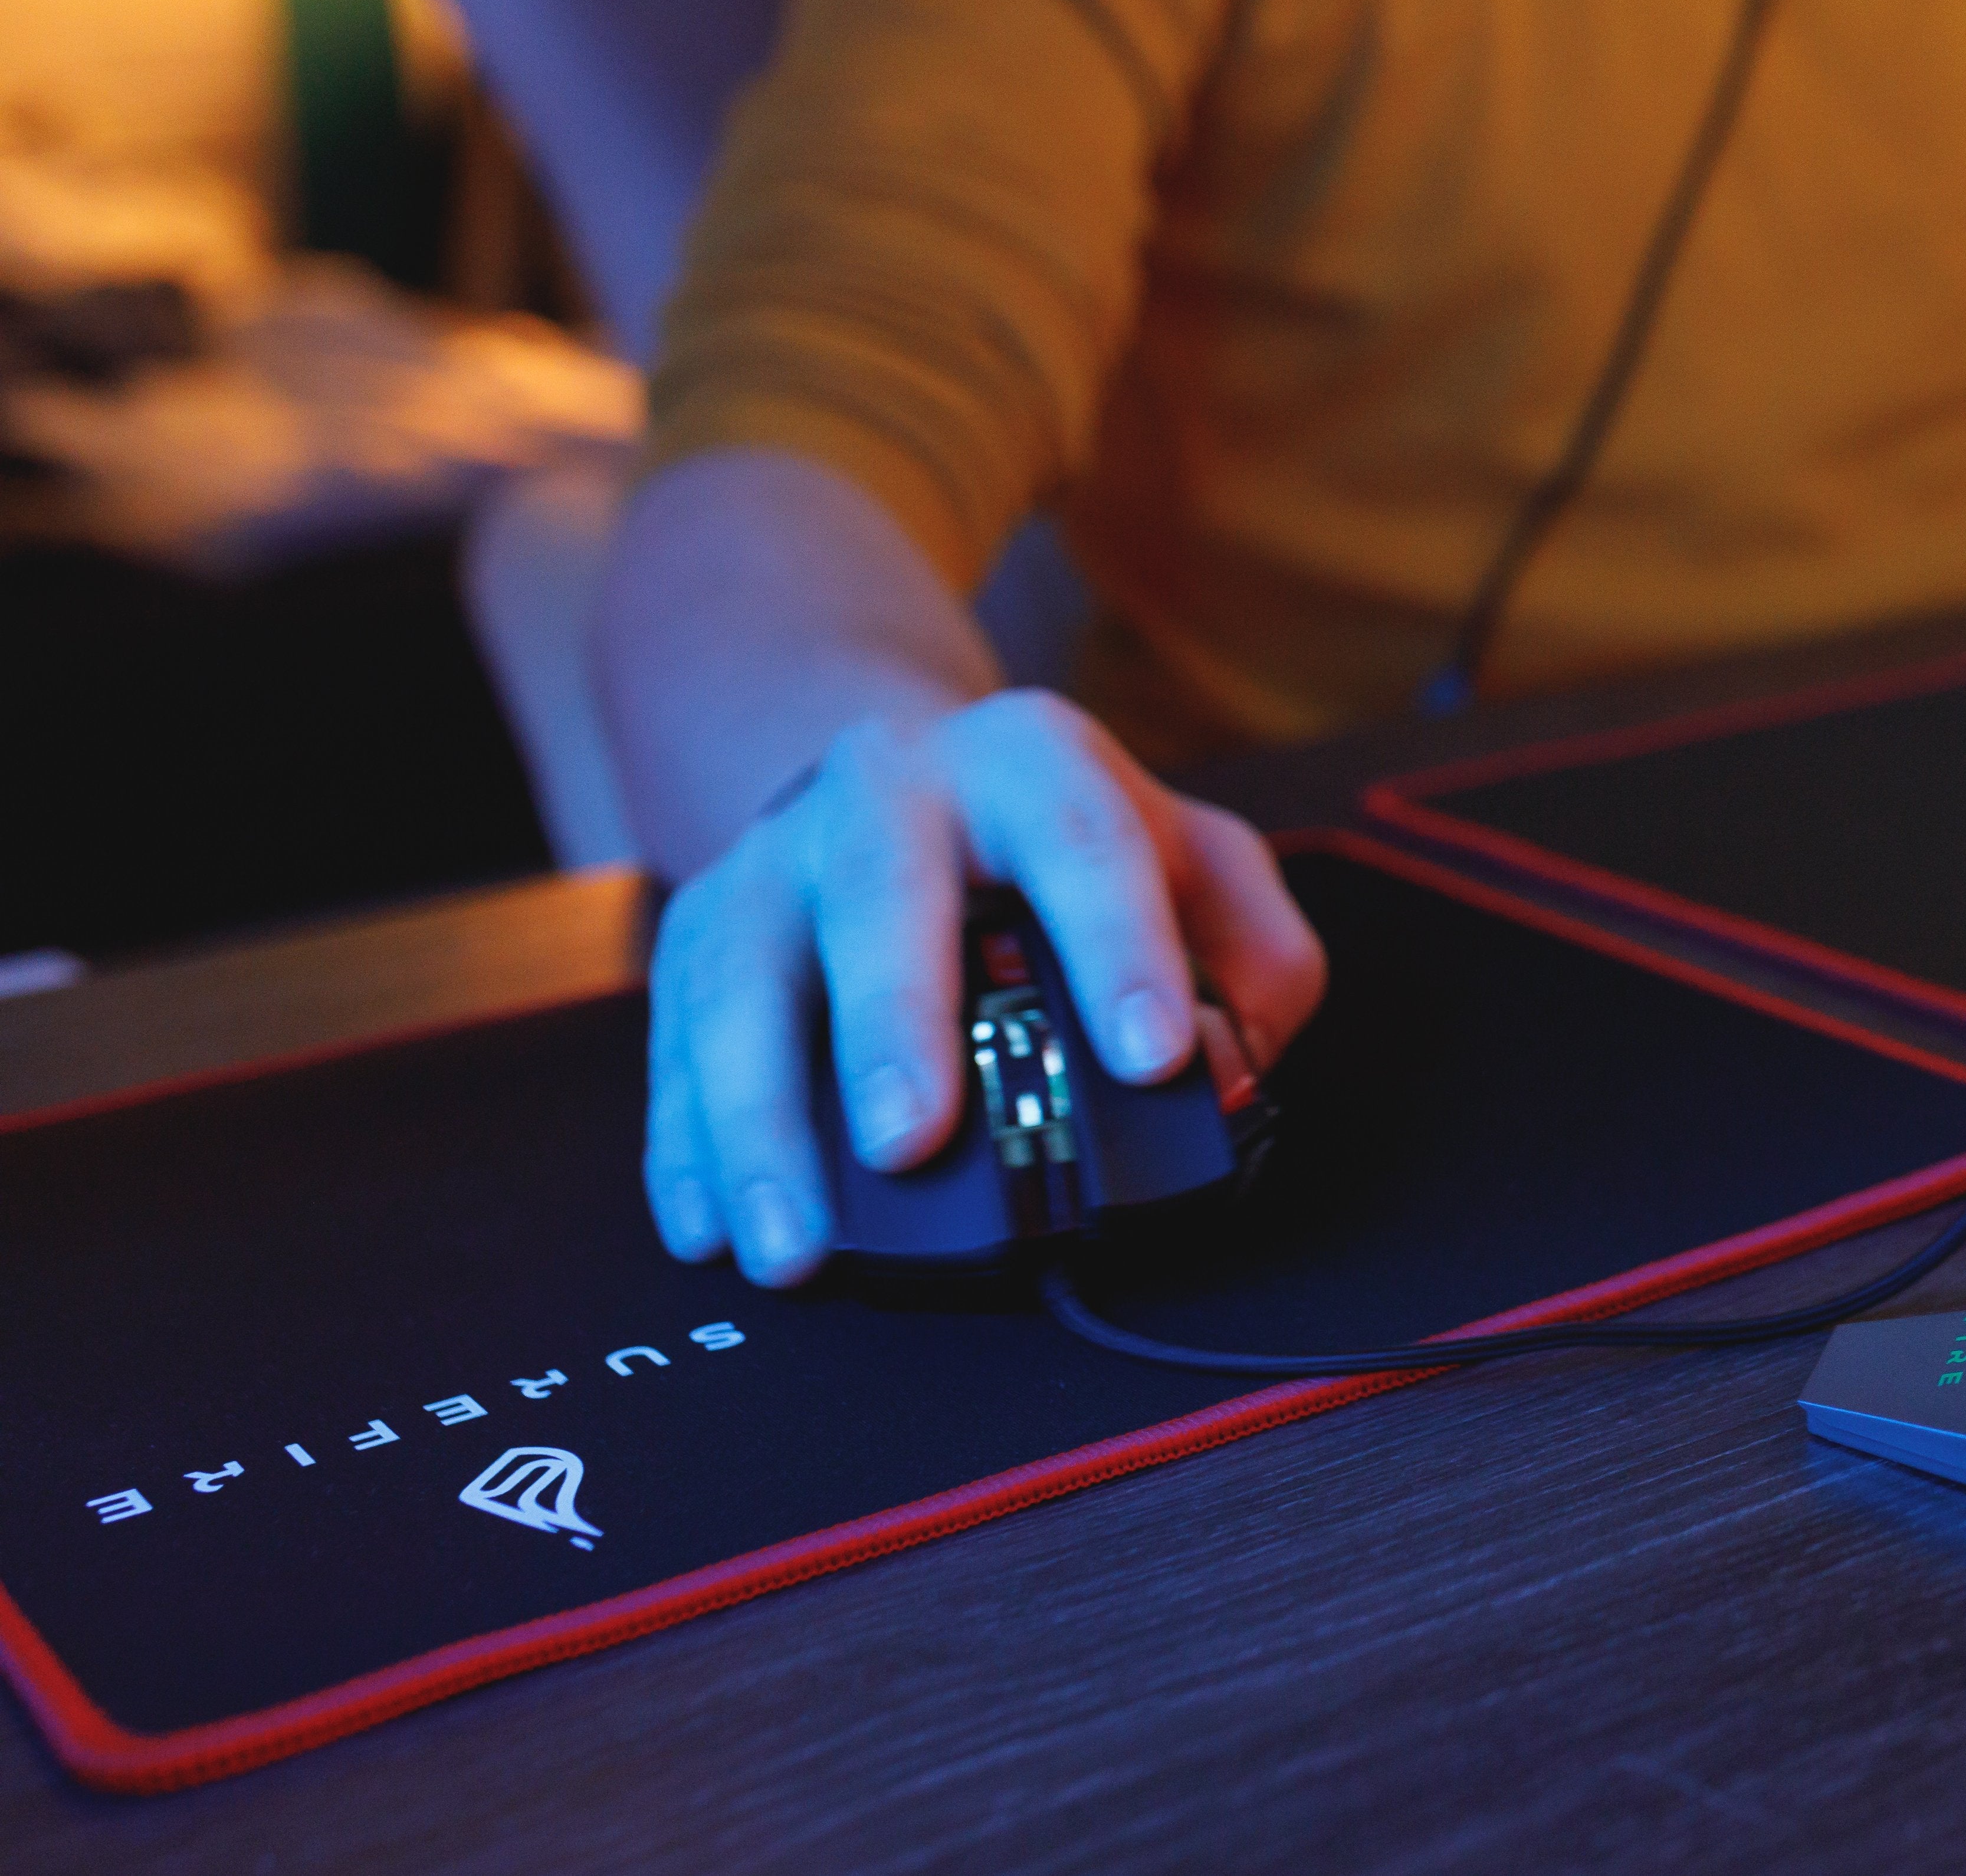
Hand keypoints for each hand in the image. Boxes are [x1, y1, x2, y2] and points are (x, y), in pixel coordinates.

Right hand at [640, 689, 1327, 1284]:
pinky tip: (710, 1230)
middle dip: (892, 1023)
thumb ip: (1252, 956)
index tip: (1154, 1056)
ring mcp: (776, 855)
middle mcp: (887, 788)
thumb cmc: (1063, 844)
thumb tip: (1231, 1070)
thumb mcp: (1192, 860)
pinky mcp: (699, 928)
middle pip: (879, 894)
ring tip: (793, 1243)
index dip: (1123, 945)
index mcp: (1029, 760)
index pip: (1084, 841)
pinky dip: (684, 1144)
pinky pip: (675, 1038)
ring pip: (744, 974)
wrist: (903, 770)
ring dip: (760, 1117)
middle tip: (914, 1143)